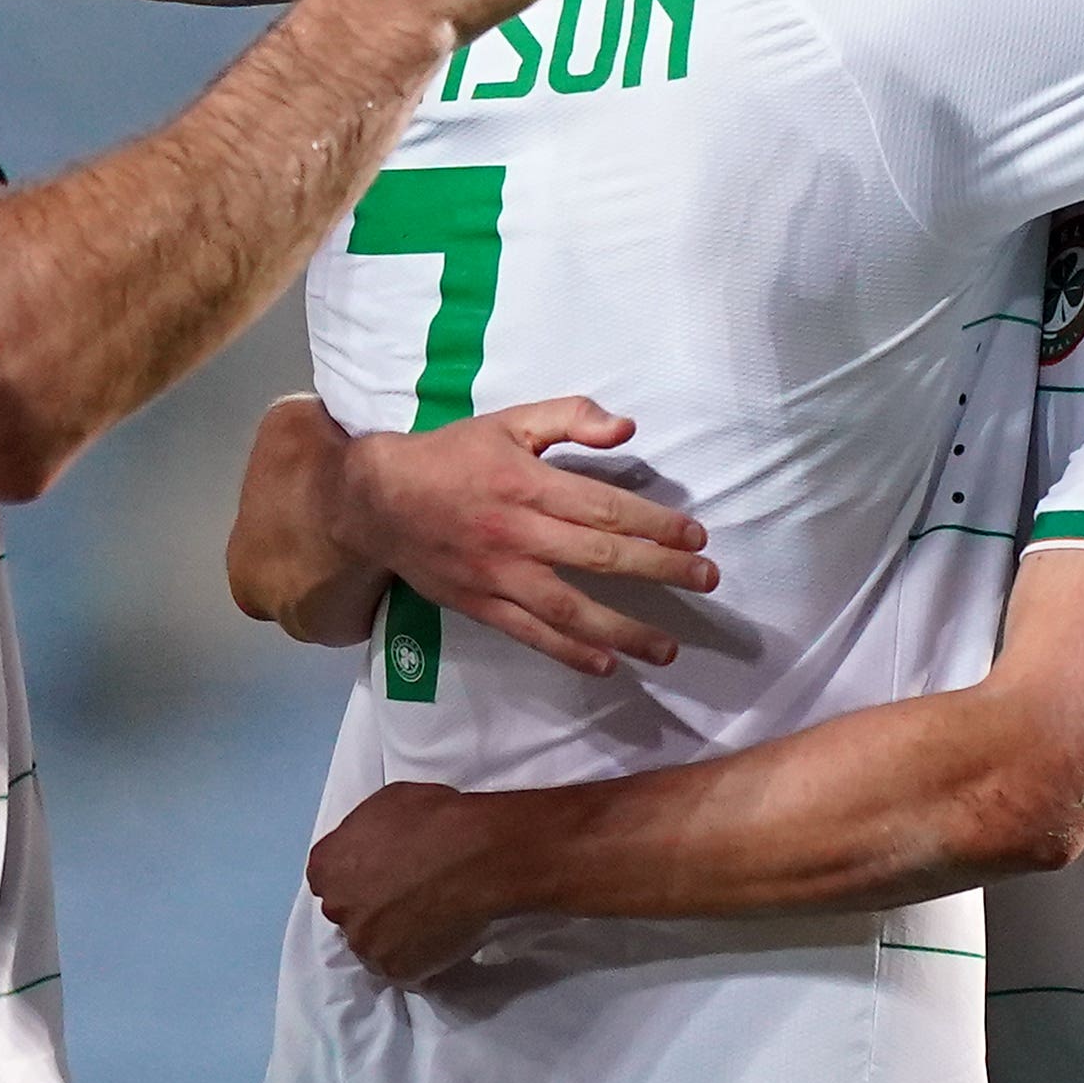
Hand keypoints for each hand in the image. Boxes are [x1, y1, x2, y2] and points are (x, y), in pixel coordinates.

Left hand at [309, 780, 512, 983]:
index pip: (329, 878)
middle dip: (372, 906)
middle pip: (350, 912)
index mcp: (326, 867)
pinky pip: (405, 967)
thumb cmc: (432, 819)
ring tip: (430, 918)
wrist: (475, 856)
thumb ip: (364, 835)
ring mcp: (365, 944)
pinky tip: (442, 937)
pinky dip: (420, 957)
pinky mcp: (396, 971)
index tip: (382, 873)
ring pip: (374, 944)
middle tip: (409, 894)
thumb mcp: (385, 805)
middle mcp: (337, 909)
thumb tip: (373, 850)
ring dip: (394, 935)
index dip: (357, 876)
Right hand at [338, 398, 714, 673]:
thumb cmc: (451, 456)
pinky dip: (569, 653)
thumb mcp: (509, 421)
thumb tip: (627, 428)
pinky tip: (606, 664)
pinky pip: (531, 634)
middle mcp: (518, 534)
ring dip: (624, 630)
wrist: (378, 501)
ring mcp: (499, 575)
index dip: (655, 524)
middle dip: (659, 570)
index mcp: (528, 484)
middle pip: (600, 557)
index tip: (696, 537)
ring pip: (570, 608)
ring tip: (668, 646)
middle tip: (706, 580)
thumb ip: (569, 418)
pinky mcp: (481, 605)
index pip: (605, 508)